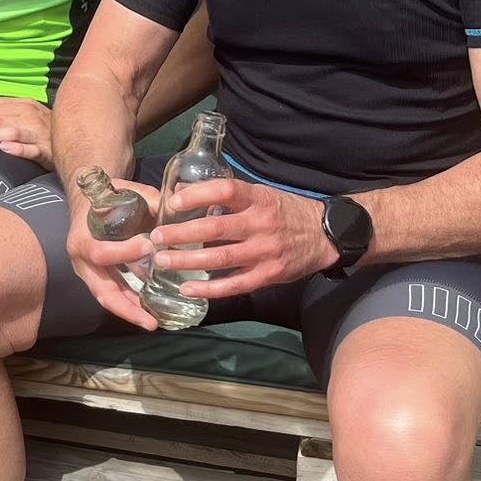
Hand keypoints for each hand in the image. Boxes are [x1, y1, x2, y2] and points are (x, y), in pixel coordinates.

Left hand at [0, 98, 53, 166]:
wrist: (76, 141)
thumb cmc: (43, 130)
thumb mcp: (25, 115)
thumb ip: (4, 115)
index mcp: (23, 104)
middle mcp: (30, 115)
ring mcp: (39, 133)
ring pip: (12, 131)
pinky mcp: (47, 150)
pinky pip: (32, 149)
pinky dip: (18, 148)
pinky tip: (5, 149)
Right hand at [64, 179, 161, 329]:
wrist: (87, 201)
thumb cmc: (106, 196)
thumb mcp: (123, 191)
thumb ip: (149, 198)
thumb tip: (179, 205)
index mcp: (82, 238)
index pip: (100, 252)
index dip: (124, 253)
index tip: (149, 247)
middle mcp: (81, 260)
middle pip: (101, 290)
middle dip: (127, 307)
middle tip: (151, 320)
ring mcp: (88, 272)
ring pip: (107, 298)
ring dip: (131, 311)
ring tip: (154, 322)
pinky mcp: (98, 278)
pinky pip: (114, 294)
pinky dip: (131, 304)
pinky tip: (151, 311)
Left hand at [147, 178, 338, 300]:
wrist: (325, 235)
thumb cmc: (285, 212)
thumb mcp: (261, 195)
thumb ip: (227, 196)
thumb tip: (182, 191)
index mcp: (258, 199)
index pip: (226, 190)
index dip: (198, 195)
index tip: (173, 202)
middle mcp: (261, 224)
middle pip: (216, 228)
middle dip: (182, 234)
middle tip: (155, 237)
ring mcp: (265, 251)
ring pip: (221, 258)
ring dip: (188, 261)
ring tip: (162, 260)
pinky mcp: (268, 274)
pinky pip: (235, 284)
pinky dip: (209, 289)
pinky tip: (187, 288)